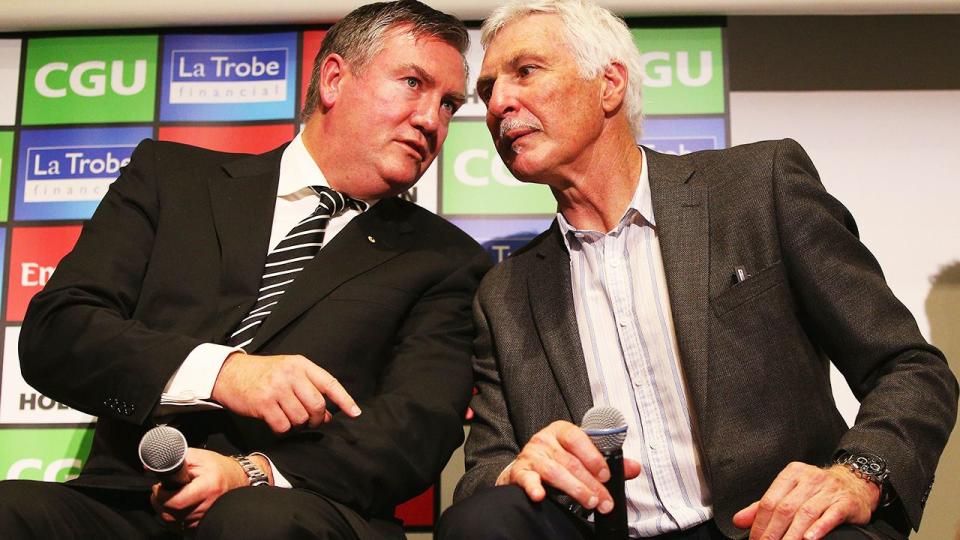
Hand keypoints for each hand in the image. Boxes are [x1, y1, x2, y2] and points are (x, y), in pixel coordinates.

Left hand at [150, 448, 258, 529]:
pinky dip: (172, 518)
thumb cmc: (218, 468)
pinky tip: (173, 507)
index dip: (161, 495)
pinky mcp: (202, 525)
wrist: (237, 479)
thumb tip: (151, 465)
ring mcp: (205, 518)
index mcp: (207, 488)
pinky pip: (178, 527)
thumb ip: (175, 459)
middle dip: (159, 501)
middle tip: (160, 490)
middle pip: (171, 514)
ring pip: (172, 522)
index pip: (176, 501)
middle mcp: (207, 506)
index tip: (158, 487)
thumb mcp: (199, 457)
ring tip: (168, 496)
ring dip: (164, 510)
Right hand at [212, 352, 360, 433]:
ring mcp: (276, 388)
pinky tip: (276, 422)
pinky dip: (283, 429)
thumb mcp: (289, 372)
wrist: (230, 373)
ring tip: (289, 418)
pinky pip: (283, 426)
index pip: (330, 383)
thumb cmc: (264, 374)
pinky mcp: (263, 404)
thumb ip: (310, 389)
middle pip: (317, 405)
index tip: (356, 413)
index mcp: (301, 364)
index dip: (345, 400)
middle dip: (317, 419)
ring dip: (298, 424)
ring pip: (301, 418)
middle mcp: (291, 374)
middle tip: (311, 421)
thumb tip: (329, 415)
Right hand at [498, 420, 641, 513]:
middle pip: (570, 462)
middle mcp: (545, 440)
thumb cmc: (558, 458)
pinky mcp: (520, 471)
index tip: (606, 475)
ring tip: (590, 502)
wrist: (526, 466)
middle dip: (591, 483)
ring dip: (575, 489)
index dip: (593, 457)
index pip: (577, 438)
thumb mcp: (581, 454)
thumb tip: (634, 467)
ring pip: (555, 472)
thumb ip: (608, 461)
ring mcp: (532, 455)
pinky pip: (527, 479)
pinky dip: (533, 487)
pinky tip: (540, 495)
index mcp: (561, 430)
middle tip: (604, 500)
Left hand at [732, 462, 879, 539]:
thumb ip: (764, 506)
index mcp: (792, 474)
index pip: (770, 500)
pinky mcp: (846, 502)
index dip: (759, 523)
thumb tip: (739, 520)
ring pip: (806, 513)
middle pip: (785, 508)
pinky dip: (819, 528)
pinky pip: (830, 515)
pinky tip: (809, 539)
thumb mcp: (789, 491)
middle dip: (773, 532)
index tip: (755, 539)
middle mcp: (810, 479)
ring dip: (792, 534)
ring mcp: (829, 490)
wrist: (856, 482)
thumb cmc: (817, 490)